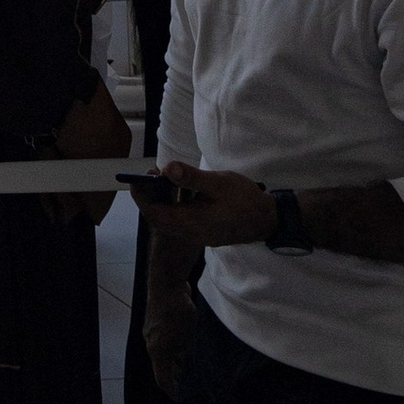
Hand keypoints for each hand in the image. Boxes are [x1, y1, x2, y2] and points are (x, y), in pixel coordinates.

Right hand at [145, 305, 194, 394]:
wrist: (166, 283)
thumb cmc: (178, 312)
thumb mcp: (187, 338)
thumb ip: (186, 354)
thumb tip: (188, 365)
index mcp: (157, 351)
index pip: (162, 379)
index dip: (172, 391)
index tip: (183, 398)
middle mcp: (151, 343)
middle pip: (162, 366)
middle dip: (175, 374)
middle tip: (191, 380)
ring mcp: (151, 330)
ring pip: (163, 351)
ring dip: (175, 358)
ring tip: (191, 361)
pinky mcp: (155, 319)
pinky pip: (164, 338)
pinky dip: (174, 344)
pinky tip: (187, 340)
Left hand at [146, 161, 281, 248]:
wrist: (268, 220)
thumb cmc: (244, 200)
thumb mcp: (218, 183)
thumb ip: (192, 178)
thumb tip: (167, 169)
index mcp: (191, 224)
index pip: (156, 215)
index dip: (142, 197)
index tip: (135, 179)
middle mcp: (191, 233)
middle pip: (160, 218)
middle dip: (150, 196)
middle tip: (151, 173)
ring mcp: (198, 234)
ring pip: (170, 219)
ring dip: (163, 200)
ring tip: (163, 176)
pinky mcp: (204, 231)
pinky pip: (181, 219)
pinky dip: (175, 204)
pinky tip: (182, 188)